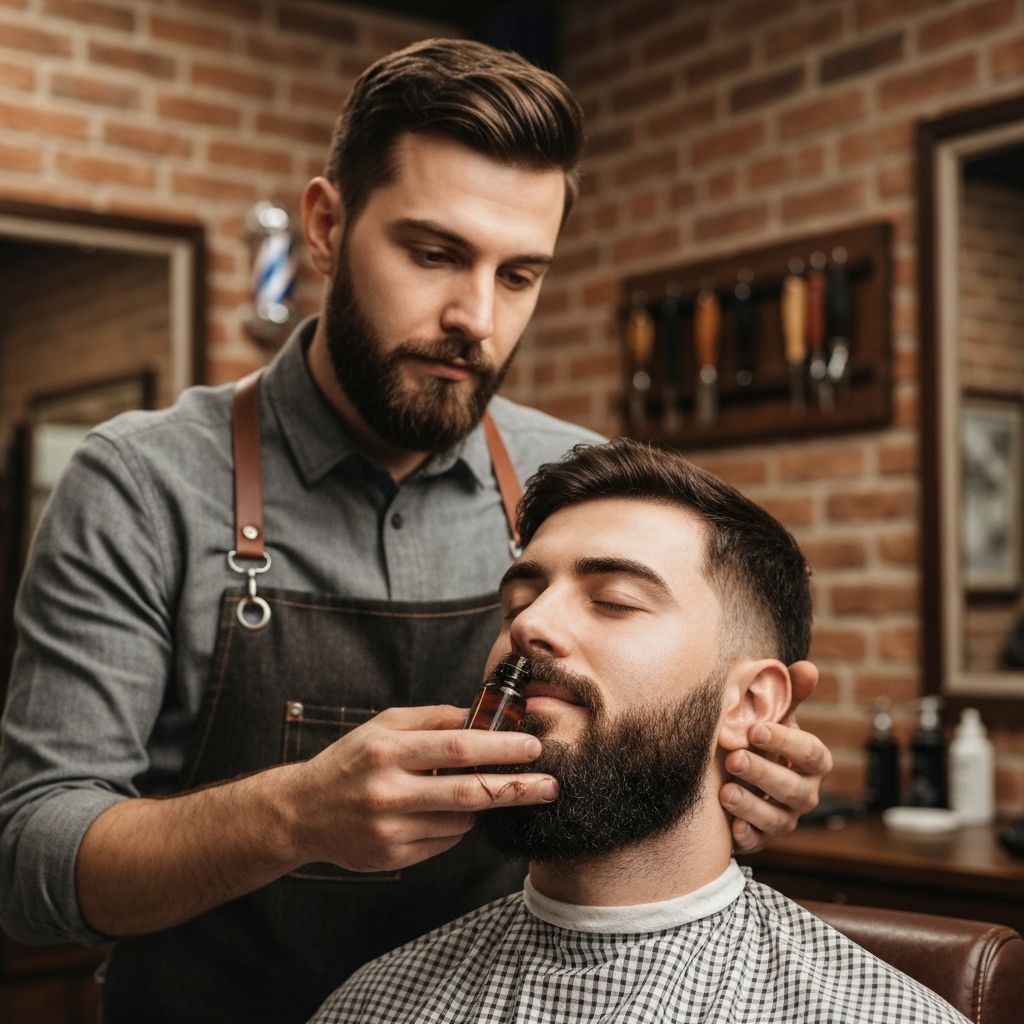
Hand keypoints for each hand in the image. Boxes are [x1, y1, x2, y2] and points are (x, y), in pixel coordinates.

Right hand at [285, 705, 558, 872]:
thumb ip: (432, 719)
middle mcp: (389, 791)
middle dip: (516, 788)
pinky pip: (443, 841)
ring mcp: (390, 829)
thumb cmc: (351, 760)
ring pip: (460, 820)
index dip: (501, 748)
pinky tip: (445, 812)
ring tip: (488, 792)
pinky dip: (456, 825)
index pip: (458, 747)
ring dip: (483, 806)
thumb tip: (481, 716)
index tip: (533, 747)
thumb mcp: (384, 726)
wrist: (302, 812)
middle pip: (468, 791)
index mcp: (389, 750)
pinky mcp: (392, 857)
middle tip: (550, 784)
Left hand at [718, 659, 832, 853]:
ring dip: (751, 805)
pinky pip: (758, 841)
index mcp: (811, 760)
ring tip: (725, 791)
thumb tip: (808, 667)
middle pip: (793, 788)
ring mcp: (785, 817)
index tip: (756, 729)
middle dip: (763, 773)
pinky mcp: (762, 837)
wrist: (733, 773)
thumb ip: (788, 693)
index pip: (810, 752)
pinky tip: (731, 826)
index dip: (786, 742)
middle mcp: (804, 792)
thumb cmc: (758, 739)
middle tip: (734, 758)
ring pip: (777, 819)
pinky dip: (747, 835)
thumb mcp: (772, 715)